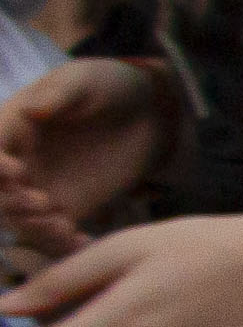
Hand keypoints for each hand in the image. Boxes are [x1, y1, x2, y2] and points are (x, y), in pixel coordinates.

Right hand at [0, 60, 177, 249]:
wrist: (145, 111)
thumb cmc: (106, 86)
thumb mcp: (83, 81)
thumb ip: (58, 95)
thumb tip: (32, 108)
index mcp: (9, 128)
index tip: (18, 171)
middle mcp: (15, 162)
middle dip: (12, 203)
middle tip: (44, 204)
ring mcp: (37, 188)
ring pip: (19, 220)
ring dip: (35, 230)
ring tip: (65, 229)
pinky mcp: (64, 207)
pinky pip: (52, 234)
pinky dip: (60, 244)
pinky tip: (81, 243)